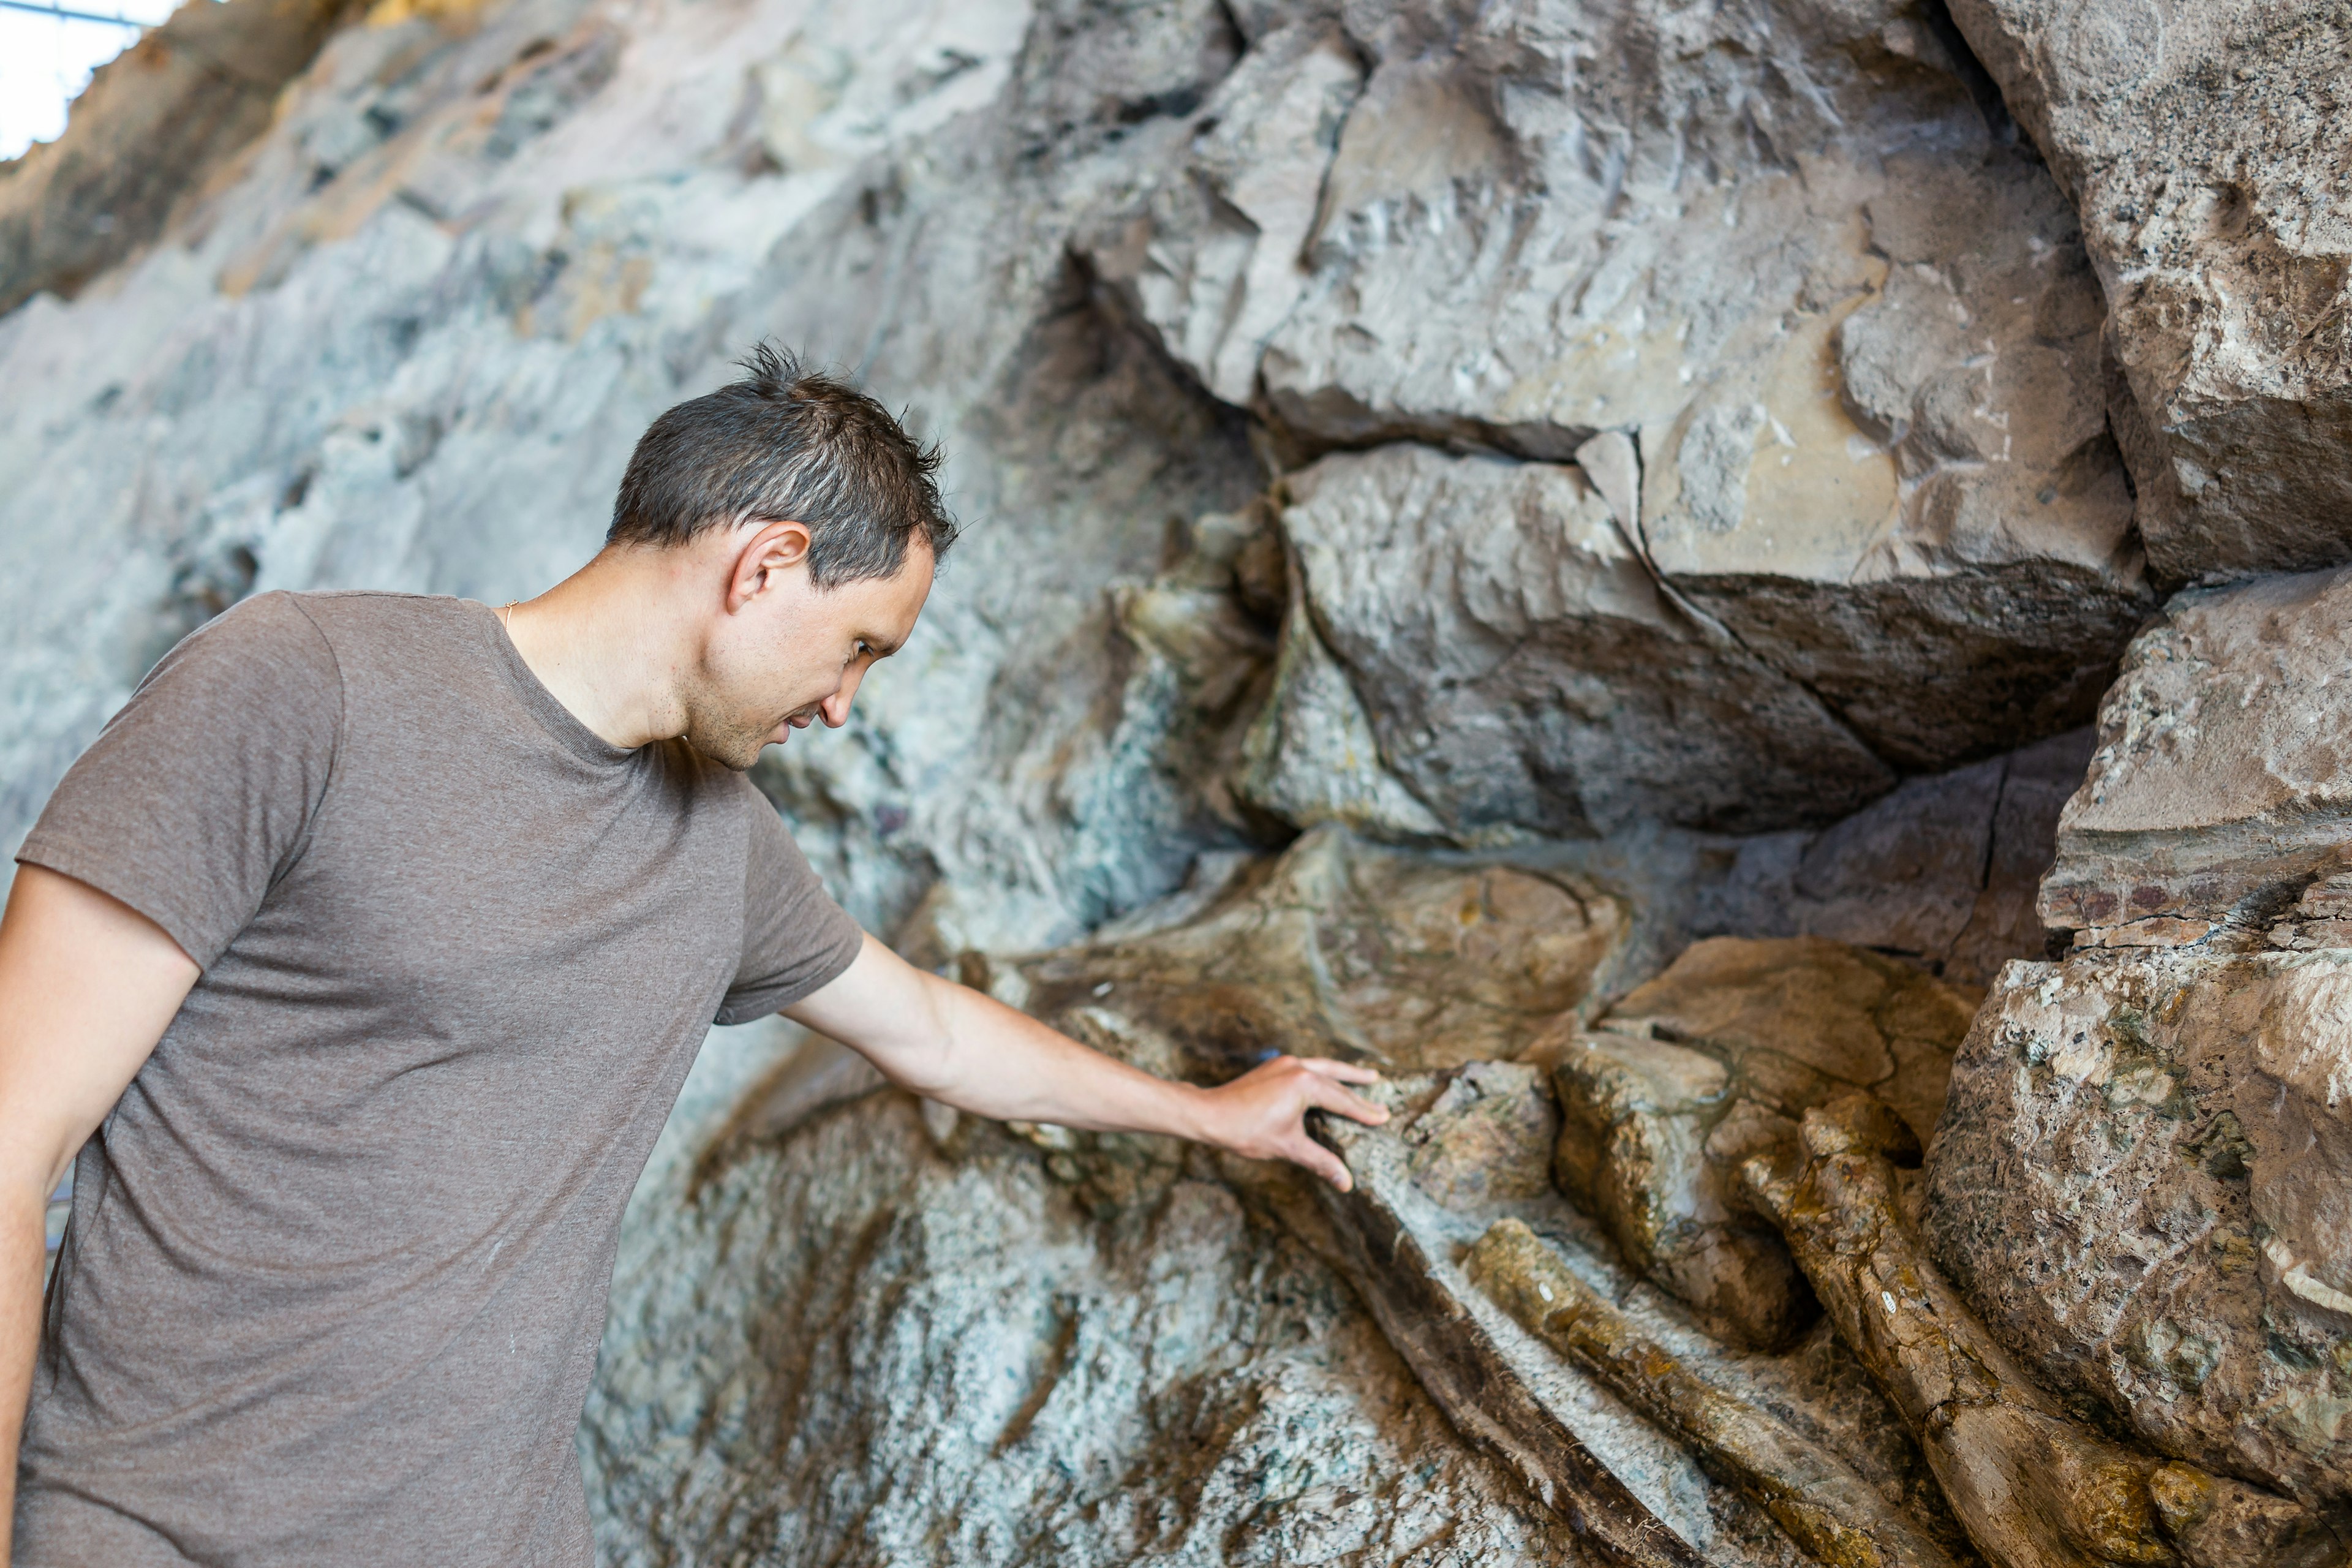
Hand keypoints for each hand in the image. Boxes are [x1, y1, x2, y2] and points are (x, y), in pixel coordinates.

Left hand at [1195, 1055, 1388, 1191]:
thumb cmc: (1246, 1131)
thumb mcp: (1288, 1147)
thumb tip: (1347, 1183)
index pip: (1342, 1100)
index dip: (1363, 1111)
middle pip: (1336, 1081)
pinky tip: (1327, 1079)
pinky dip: (1323, 1073)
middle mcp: (1297, 1067)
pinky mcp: (1273, 1067)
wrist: (1208, 1115)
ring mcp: (1284, 1064)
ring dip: (1344, 1073)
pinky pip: (1307, 1067)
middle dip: (1358, 1092)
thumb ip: (1321, 1161)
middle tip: (1381, 1099)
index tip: (1383, 1117)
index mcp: (1304, 1083)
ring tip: (1367, 1076)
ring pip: (1323, 1067)